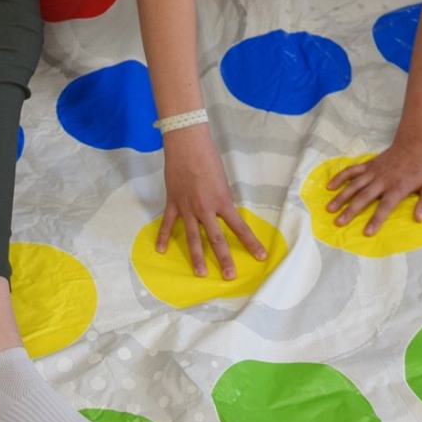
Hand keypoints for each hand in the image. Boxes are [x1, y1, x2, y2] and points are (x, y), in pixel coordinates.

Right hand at [158, 130, 266, 277]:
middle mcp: (205, 209)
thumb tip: (224, 211)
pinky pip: (168, 224)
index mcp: (222, 201)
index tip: (260, 256)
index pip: (239, 227)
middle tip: (229, 276)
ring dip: (197, 257)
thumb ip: (222, 198)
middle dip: (224, 259)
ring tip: (201, 274)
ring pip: (193, 238)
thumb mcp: (222, 179)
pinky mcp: (173, 203)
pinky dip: (164, 237)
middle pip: (217, 239)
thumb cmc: (209, 158)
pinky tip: (161, 251)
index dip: (251, 243)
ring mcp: (187, 208)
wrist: (187, 145)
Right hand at [325, 140, 421, 234]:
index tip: (367, 232)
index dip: (376, 219)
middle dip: (351, 210)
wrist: (415, 145)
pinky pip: (352, 170)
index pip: (385, 206)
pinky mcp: (368, 165)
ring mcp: (374, 171)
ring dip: (342, 196)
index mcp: (398, 187)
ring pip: (355, 184)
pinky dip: (340, 177)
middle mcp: (383, 180)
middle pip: (365, 196)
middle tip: (339, 222)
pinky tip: (330, 186)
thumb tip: (419, 219)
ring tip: (330, 208)